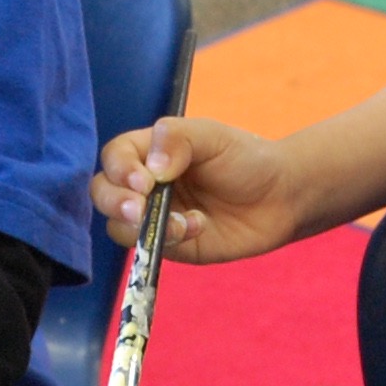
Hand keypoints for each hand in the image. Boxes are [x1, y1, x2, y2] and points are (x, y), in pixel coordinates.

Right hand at [87, 117, 301, 263]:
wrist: (282, 197)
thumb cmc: (247, 159)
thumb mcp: (214, 137)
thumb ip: (179, 139)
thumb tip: (151, 167)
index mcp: (150, 151)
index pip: (115, 157)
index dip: (120, 170)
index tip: (142, 181)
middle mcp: (146, 184)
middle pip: (103, 193)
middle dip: (115, 202)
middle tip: (140, 209)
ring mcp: (156, 216)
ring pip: (119, 227)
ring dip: (144, 227)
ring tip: (184, 223)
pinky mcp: (172, 246)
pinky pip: (151, 248)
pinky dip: (170, 241)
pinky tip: (199, 227)